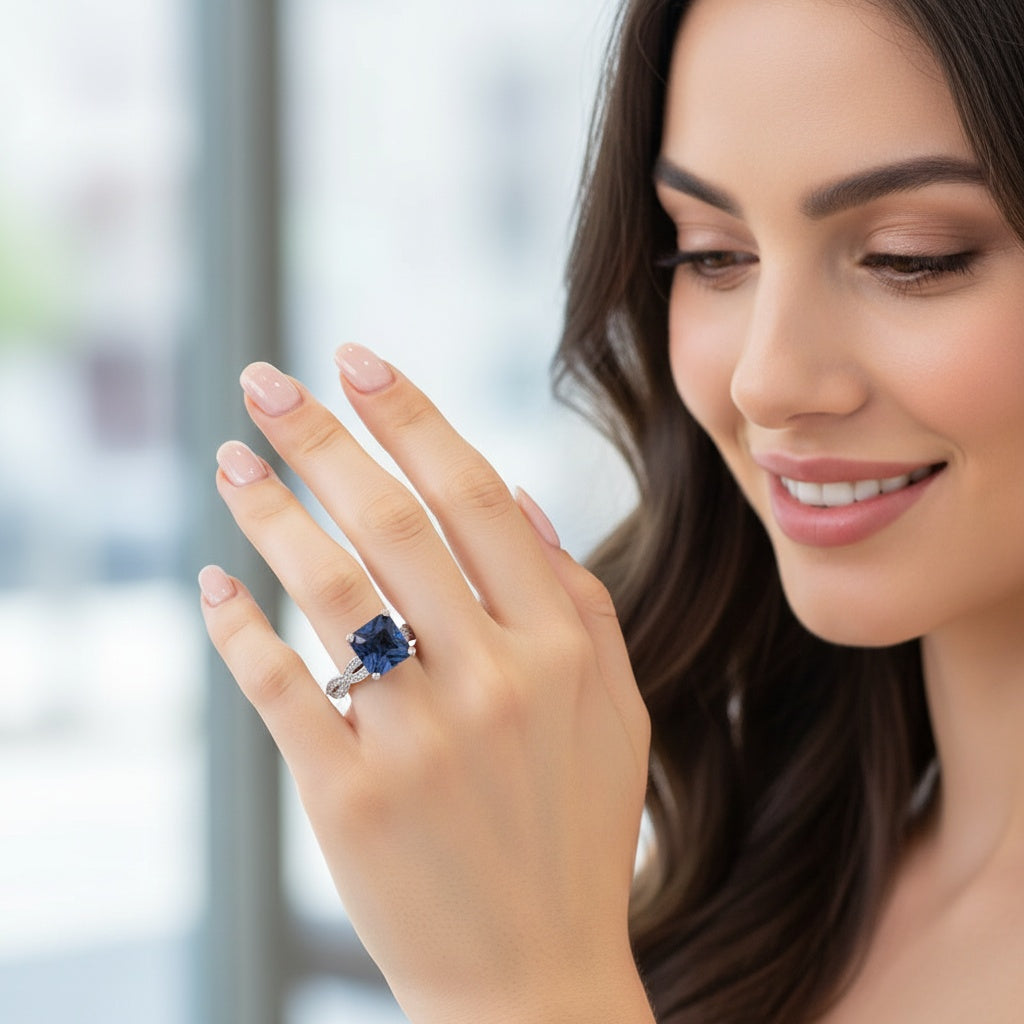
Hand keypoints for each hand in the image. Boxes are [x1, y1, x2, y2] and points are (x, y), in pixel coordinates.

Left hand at [198, 345, 653, 1023]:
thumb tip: (519, 494)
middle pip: (390, 523)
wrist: (533, 979)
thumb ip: (581, 598)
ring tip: (230, 458)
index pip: (474, 496)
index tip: (358, 360)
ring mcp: (419, 739)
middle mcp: (494, 680)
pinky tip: (216, 581)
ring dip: (269, 510)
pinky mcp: (350, 797)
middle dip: (320, 436)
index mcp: (561, 647)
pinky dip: (238, 627)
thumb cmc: (575, 832)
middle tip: (266, 379)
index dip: (411, 418)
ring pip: (327, 590)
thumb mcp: (617, 711)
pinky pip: (279, 688)